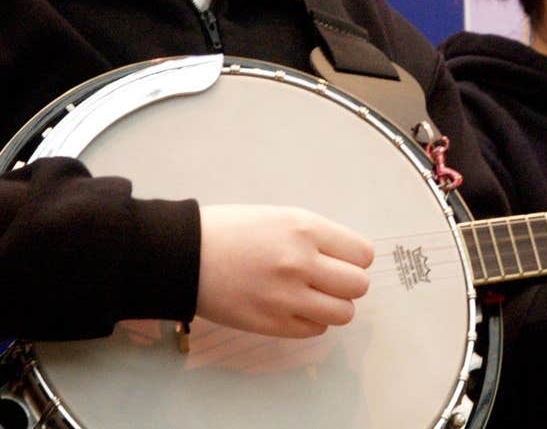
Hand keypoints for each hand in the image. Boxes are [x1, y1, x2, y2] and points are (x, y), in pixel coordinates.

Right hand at [196, 204, 373, 337]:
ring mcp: (287, 297)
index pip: (362, 254)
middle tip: (327, 279)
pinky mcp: (272, 324)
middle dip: (347, 283)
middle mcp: (301, 263)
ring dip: (333, 305)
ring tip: (312, 296)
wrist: (184, 255)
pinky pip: (316, 330)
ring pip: (343, 312)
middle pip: (358, 285)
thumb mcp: (280, 216)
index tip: (342, 260)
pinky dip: (311, 321)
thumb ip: (316, 236)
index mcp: (305, 229)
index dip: (354, 259)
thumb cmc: (228, 231)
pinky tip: (293, 307)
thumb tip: (348, 257)